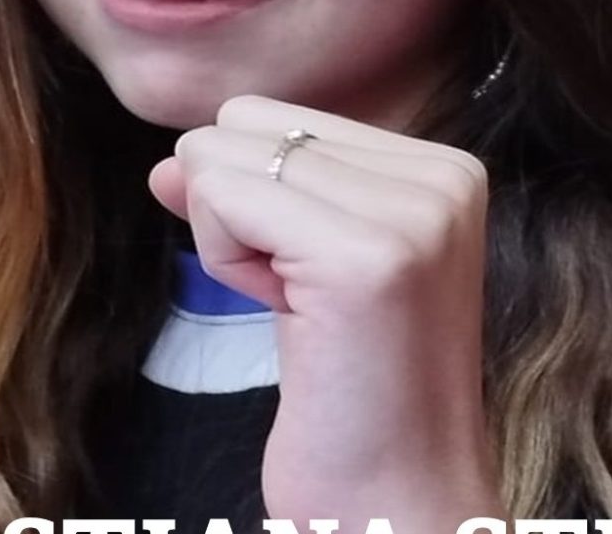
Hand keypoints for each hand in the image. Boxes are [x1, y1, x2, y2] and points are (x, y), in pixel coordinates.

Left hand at [149, 95, 504, 530]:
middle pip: (245, 124)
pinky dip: (224, 258)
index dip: (260, 198)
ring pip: (223, 156)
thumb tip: (170, 160)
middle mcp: (440, 177)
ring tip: (301, 308)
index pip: (276, 117)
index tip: (311, 273)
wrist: (397, 503)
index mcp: (441, 166)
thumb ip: (249, 188)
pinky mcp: (366, 260)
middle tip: (303, 295)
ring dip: (229, 238)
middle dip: (238, 210)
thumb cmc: (350, 388)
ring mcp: (412, 215)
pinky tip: (288, 315)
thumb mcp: (304, 256)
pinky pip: (219, 198)